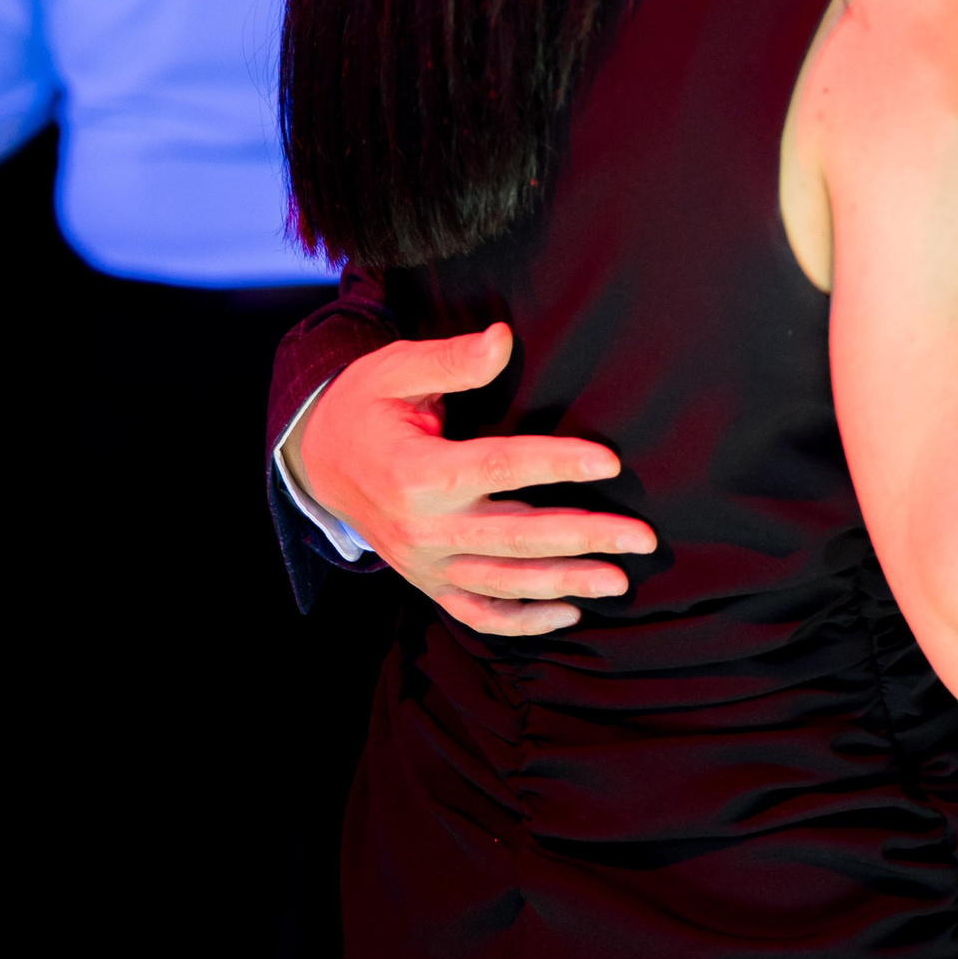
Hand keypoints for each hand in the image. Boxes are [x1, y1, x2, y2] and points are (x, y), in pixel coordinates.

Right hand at [287, 323, 655, 637]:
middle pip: (515, 537)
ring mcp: (424, 563)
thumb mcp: (397, 369)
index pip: (499, 467)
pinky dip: (522, 621)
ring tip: (619, 580)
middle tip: (640, 538)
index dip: (557, 464)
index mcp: (416, 473)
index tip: (610, 462)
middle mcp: (421, 528)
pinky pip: (477, 613)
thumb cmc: (366, 404)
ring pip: (504, 583)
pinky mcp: (427, 581)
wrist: (317, 459)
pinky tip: (567, 612)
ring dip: (565, 583)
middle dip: (584, 538)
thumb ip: (452, 359)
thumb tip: (502, 338)